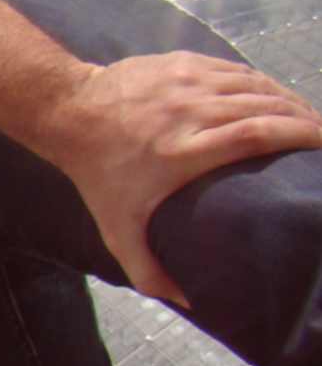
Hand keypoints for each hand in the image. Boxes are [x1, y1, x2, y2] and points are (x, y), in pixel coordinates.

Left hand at [50, 53, 321, 307]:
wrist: (68, 114)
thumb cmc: (98, 176)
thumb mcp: (117, 229)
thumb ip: (149, 271)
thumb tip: (188, 302)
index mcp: (183, 150)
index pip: (258, 134)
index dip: (301, 135)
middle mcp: (189, 111)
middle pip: (266, 107)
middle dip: (306, 119)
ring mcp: (186, 81)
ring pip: (255, 85)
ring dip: (289, 100)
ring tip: (309, 120)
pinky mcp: (182, 62)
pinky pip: (235, 71)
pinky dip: (262, 84)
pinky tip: (276, 99)